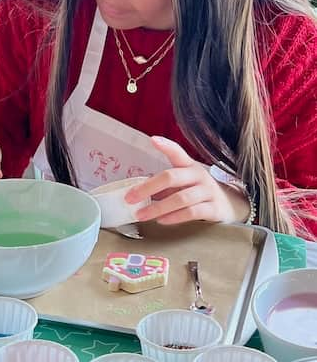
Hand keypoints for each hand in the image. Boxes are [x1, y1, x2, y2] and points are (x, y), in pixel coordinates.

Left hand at [124, 136, 249, 225]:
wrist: (231, 206)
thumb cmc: (199, 192)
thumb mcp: (184, 183)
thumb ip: (164, 185)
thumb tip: (136, 194)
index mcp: (189, 166)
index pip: (178, 152)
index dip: (166, 146)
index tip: (153, 140)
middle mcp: (199, 176)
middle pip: (171, 177)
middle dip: (148, 187)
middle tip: (130, 198)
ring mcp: (208, 192)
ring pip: (180, 198)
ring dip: (158, 207)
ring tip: (141, 214)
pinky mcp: (214, 209)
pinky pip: (192, 213)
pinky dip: (175, 217)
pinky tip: (162, 221)